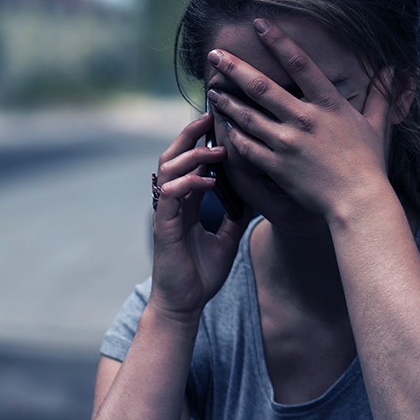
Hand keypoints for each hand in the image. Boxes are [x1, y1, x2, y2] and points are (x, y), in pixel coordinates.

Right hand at [151, 113, 250, 318]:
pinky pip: (170, 195)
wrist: (185, 303)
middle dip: (191, 135)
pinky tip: (208, 180)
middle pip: (174, 156)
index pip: (190, 162)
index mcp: (186, 203)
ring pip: (168, 169)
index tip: (221, 123)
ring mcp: (166, 212)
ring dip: (192, 155)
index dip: (202, 141)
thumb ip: (236, 216)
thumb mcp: (228, 240)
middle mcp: (173, 202)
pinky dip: (188, 183)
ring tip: (216, 149)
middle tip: (212, 117)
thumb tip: (257, 198)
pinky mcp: (163, 225)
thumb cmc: (201, 274)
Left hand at [205, 18, 397, 218]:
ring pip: (248, 117)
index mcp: (329, 105)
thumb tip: (393, 69)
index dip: (278, 41)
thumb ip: (381, 96)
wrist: (359, 202)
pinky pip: (247, 147)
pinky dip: (234, 136)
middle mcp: (305, 120)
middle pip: (262, 87)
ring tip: (212, 90)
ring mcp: (288, 143)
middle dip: (235, 69)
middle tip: (215, 55)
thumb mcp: (377, 125)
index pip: (300, 64)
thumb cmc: (369, 164)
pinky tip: (223, 127)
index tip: (259, 24)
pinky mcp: (277, 166)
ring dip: (227, 102)